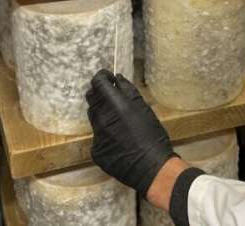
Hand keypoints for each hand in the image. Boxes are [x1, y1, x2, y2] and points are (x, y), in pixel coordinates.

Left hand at [86, 69, 175, 196]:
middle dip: (100, 94)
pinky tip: (119, 140)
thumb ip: (128, 91)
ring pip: (94, 117)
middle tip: (112, 98)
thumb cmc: (153, 135)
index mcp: (115, 105)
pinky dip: (105, 133)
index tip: (108, 77)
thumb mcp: (144, 109)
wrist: (151, 167)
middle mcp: (101, 118)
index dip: (101, 77)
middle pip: (92, 99)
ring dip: (102, 113)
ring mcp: (96, 135)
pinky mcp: (95, 150)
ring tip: (119, 121)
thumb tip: (117, 79)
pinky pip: (97, 136)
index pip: (97, 83)